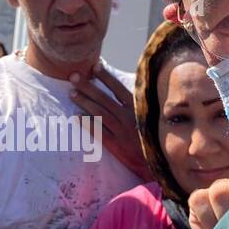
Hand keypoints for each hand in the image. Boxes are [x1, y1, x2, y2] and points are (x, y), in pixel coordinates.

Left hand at [69, 64, 151, 179]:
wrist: (156, 162)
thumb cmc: (151, 137)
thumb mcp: (148, 117)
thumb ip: (137, 104)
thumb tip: (119, 88)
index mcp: (138, 108)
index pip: (119, 89)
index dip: (106, 77)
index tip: (94, 66)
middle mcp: (129, 117)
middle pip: (105, 99)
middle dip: (88, 86)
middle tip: (73, 77)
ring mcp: (121, 131)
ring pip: (100, 113)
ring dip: (85, 102)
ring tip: (72, 93)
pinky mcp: (116, 145)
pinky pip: (99, 132)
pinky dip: (87, 123)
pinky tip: (76, 116)